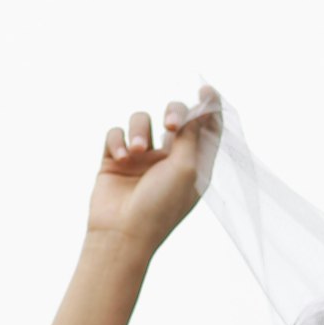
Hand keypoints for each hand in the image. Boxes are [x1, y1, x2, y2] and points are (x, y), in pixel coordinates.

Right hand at [87, 86, 221, 253]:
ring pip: (141, 120)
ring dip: (139, 129)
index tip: (205, 89)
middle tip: (170, 125)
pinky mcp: (114, 161)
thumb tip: (197, 108)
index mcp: (194, 165)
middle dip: (174, 112)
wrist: (122, 235)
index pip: (207, 129)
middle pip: (176, 117)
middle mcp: (170, 160)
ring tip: (136, 152)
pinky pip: (115, 134)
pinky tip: (121, 159)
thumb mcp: (187, 168)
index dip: (209, 107)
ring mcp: (142, 160)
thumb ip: (193, 134)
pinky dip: (117, 141)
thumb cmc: (160, 206)